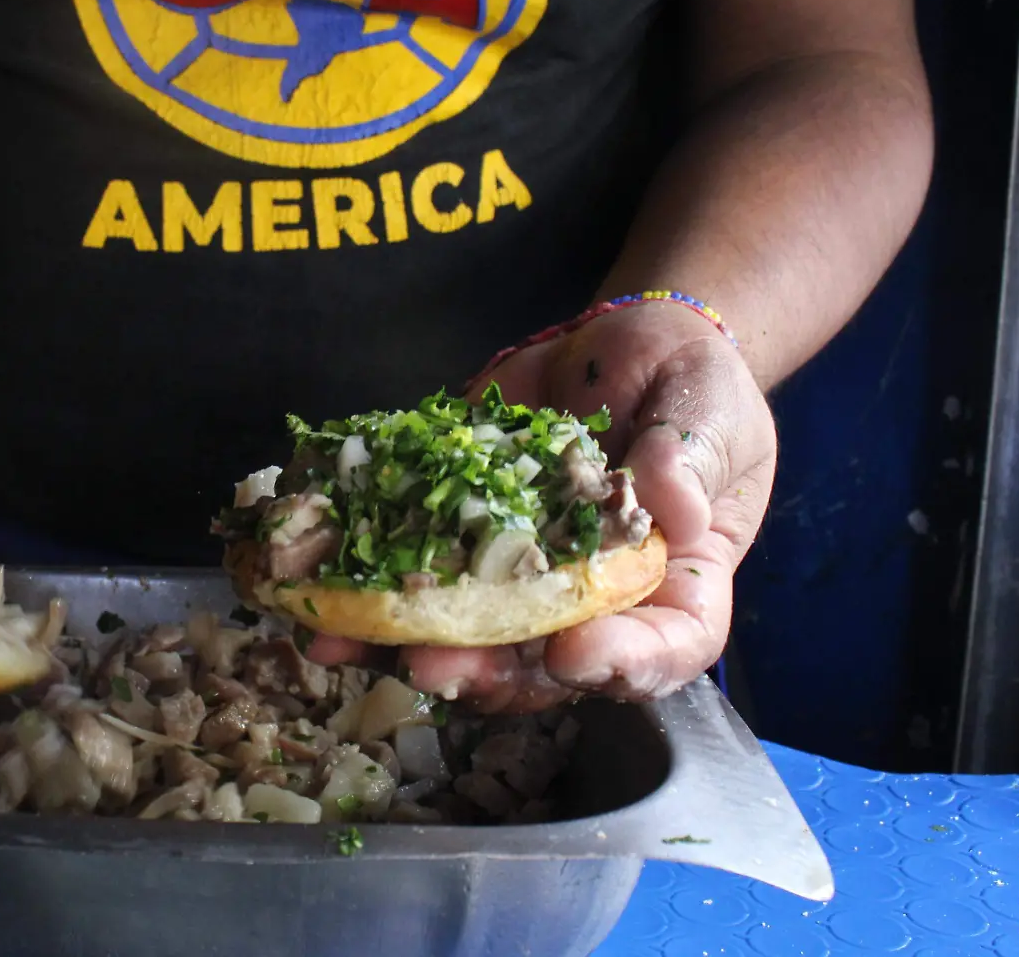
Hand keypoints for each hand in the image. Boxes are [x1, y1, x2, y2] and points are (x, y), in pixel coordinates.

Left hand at [310, 302, 776, 711]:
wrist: (619, 347)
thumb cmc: (691, 388)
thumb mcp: (708, 410)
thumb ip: (689, 458)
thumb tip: (672, 508)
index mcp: (675, 585)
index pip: (667, 648)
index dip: (624, 665)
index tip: (574, 657)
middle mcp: (593, 604)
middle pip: (545, 667)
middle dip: (485, 672)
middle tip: (432, 665)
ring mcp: (519, 580)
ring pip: (466, 639)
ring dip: (399, 649)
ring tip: (341, 646)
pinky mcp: (459, 541)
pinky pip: (411, 578)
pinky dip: (358, 591)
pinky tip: (309, 592)